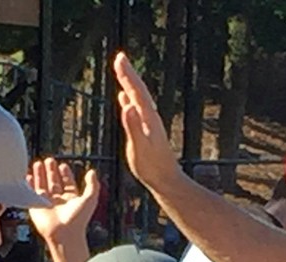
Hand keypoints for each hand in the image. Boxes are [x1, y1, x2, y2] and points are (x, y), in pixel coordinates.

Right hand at [28, 158, 99, 243]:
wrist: (64, 233)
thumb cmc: (78, 219)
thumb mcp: (90, 198)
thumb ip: (93, 184)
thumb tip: (92, 172)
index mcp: (71, 199)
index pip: (67, 183)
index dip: (65, 174)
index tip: (63, 165)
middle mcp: (58, 200)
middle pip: (54, 182)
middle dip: (51, 171)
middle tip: (49, 160)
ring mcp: (46, 203)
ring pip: (42, 185)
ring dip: (40, 174)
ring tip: (38, 163)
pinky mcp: (36, 206)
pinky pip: (31, 192)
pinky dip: (29, 184)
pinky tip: (28, 176)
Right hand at [112, 52, 185, 190]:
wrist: (166, 180)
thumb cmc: (152, 168)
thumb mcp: (139, 148)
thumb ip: (133, 127)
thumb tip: (127, 106)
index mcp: (148, 118)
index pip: (136, 91)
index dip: (127, 75)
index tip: (119, 58)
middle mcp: (150, 117)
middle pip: (138, 90)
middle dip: (128, 73)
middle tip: (119, 57)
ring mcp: (148, 123)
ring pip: (137, 98)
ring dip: (129, 84)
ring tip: (121, 71)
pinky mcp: (146, 130)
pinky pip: (136, 109)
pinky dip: (129, 100)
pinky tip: (124, 98)